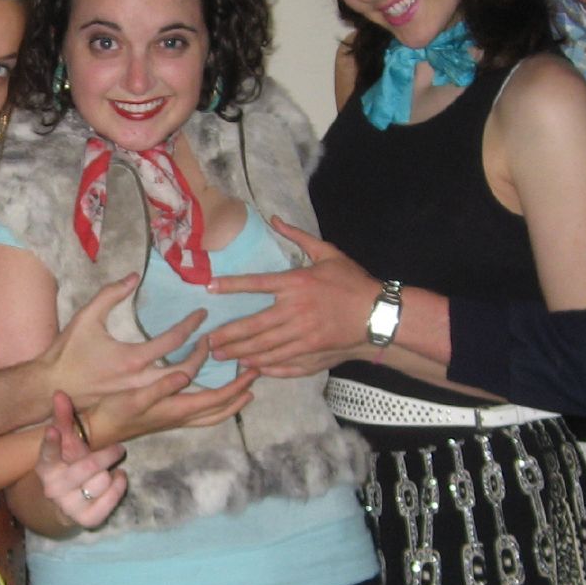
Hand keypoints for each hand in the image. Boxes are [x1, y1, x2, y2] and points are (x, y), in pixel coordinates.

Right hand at [36, 391, 127, 527]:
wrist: (66, 504)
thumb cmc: (68, 465)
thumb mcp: (66, 444)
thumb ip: (64, 420)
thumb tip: (59, 393)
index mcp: (46, 467)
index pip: (47, 453)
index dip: (50, 442)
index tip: (52, 430)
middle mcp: (53, 488)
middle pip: (86, 466)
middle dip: (106, 455)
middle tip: (118, 448)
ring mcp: (69, 506)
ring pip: (101, 482)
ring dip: (110, 473)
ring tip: (110, 470)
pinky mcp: (87, 520)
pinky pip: (110, 500)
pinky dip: (118, 487)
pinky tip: (117, 479)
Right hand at [43, 274, 208, 401]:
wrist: (50, 388)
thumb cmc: (67, 352)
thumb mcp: (86, 317)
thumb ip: (110, 294)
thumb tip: (133, 276)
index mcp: (132, 358)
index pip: (173, 340)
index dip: (191, 324)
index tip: (202, 314)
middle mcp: (141, 381)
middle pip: (186, 370)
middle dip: (202, 354)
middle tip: (209, 339)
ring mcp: (139, 396)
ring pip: (180, 390)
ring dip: (197, 374)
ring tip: (204, 358)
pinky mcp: (135, 405)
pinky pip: (168, 399)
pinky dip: (184, 389)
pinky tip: (190, 379)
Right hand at [84, 343, 258, 445]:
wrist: (97, 430)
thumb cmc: (112, 412)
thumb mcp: (134, 396)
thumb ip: (161, 386)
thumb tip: (185, 375)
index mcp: (176, 410)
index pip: (216, 399)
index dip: (236, 385)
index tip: (250, 369)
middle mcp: (181, 417)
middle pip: (221, 410)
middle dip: (240, 394)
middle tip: (255, 375)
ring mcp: (175, 420)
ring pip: (212, 415)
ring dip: (231, 402)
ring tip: (243, 389)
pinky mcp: (168, 418)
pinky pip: (202, 413)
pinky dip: (215, 404)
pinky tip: (212, 395)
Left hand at [206, 218, 376, 373]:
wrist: (378, 314)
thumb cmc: (352, 282)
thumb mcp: (328, 253)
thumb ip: (299, 237)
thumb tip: (274, 219)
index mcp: (297, 282)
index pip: (257, 283)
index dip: (231, 285)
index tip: (210, 288)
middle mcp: (296, 309)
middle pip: (253, 324)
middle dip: (228, 334)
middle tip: (207, 341)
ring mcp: (302, 334)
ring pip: (264, 346)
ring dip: (239, 352)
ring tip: (220, 355)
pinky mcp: (311, 352)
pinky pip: (281, 360)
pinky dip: (263, 364)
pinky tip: (249, 365)